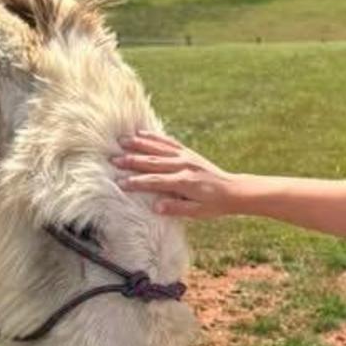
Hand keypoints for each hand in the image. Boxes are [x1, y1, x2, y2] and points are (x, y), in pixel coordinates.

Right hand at [112, 131, 239, 218]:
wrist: (232, 190)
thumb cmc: (214, 205)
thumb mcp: (197, 212)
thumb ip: (176, 209)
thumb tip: (156, 207)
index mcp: (184, 182)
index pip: (156, 182)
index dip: (138, 182)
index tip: (121, 183)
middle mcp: (183, 166)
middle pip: (153, 162)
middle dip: (132, 160)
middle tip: (113, 159)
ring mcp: (185, 156)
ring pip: (158, 148)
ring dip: (139, 144)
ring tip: (122, 141)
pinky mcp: (187, 152)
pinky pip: (168, 142)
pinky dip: (155, 137)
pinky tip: (142, 133)